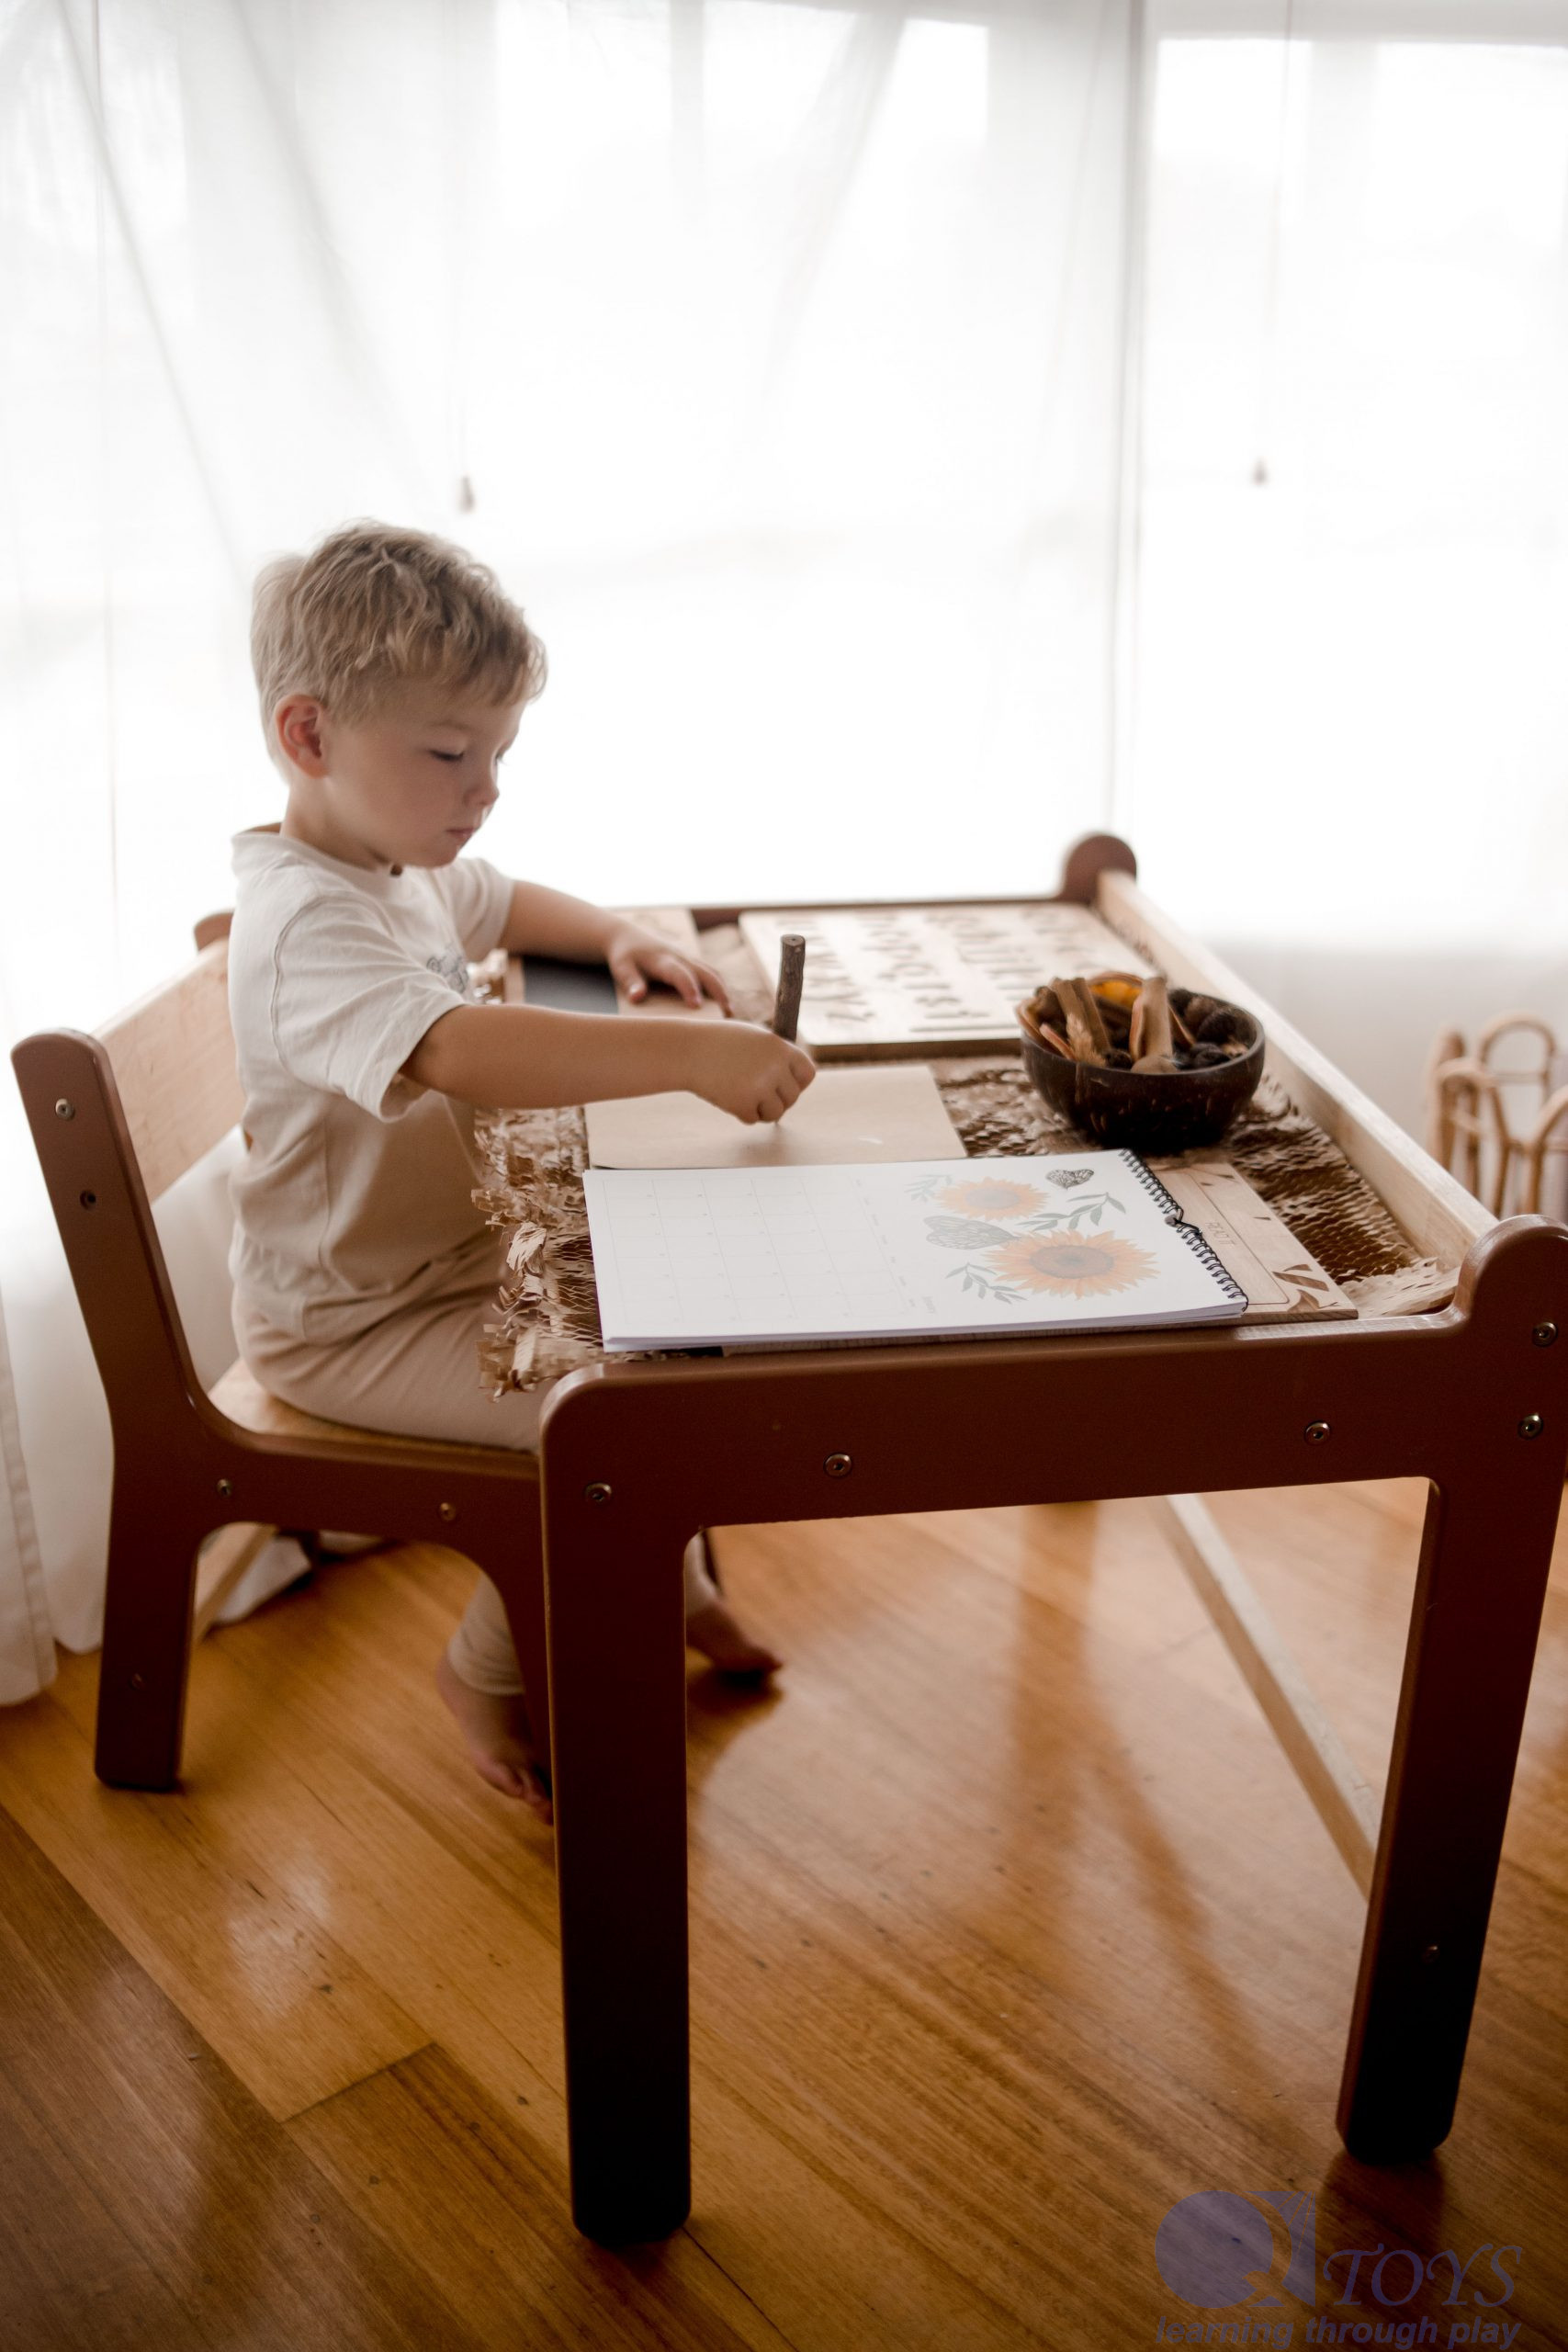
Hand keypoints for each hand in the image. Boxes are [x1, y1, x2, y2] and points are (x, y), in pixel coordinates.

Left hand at [605, 921, 731, 1013]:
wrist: (626, 935)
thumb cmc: (624, 956)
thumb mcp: (621, 968)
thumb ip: (630, 982)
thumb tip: (637, 997)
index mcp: (662, 960)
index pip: (680, 974)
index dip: (689, 989)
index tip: (697, 1005)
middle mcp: (680, 957)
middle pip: (706, 972)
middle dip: (718, 992)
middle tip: (728, 1013)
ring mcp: (688, 957)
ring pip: (712, 972)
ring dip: (723, 990)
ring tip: (730, 1012)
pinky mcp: (690, 960)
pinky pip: (709, 971)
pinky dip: (719, 986)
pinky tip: (723, 1002)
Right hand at [686, 1021, 815, 1123]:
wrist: (688, 1050)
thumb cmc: (719, 1043)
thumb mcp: (754, 1039)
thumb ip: (776, 1056)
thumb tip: (794, 1081)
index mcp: (780, 1048)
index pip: (808, 1073)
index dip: (798, 1083)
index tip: (785, 1086)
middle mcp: (774, 1067)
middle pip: (792, 1098)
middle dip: (777, 1099)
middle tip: (757, 1093)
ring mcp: (759, 1087)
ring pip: (776, 1113)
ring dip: (762, 1110)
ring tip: (743, 1095)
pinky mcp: (742, 1104)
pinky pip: (753, 1119)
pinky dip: (741, 1113)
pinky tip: (728, 1096)